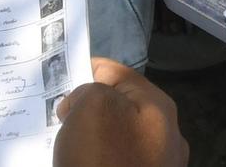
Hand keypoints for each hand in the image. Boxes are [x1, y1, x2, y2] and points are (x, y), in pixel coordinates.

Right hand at [53, 58, 188, 166]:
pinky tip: (77, 161)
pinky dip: (96, 158)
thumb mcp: (94, 108)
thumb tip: (83, 104)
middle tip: (59, 109)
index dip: (90, 69)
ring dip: (93, 135)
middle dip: (91, 106)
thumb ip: (90, 92)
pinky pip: (116, 161)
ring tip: (64, 137)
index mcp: (159, 106)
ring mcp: (157, 163)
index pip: (121, 74)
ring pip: (120, 137)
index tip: (62, 73)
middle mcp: (165, 133)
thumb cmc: (105, 158)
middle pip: (122, 107)